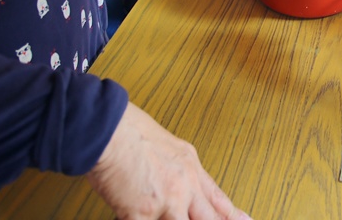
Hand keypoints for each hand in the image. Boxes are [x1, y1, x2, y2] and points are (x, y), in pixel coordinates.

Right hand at [87, 103, 250, 219]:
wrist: (108, 129)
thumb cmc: (129, 130)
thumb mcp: (167, 143)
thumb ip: (177, 165)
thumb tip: (178, 177)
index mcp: (190, 167)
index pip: (218, 197)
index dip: (232, 215)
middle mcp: (183, 186)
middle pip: (210, 218)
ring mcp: (166, 202)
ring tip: (172, 218)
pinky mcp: (142, 213)